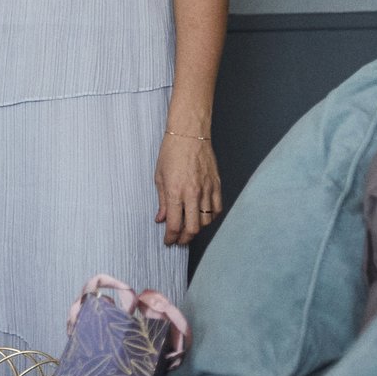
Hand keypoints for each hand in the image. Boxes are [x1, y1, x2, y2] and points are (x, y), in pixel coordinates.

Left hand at [155, 130, 222, 246]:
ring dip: (198, 229)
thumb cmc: (171, 152)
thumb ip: (161, 201)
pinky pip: (217, 209)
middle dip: (184, 239)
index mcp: (175, 191)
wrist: (190, 134)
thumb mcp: (159, 177)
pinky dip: (211, 218)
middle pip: (193, 228)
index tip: (168, 241)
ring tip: (189, 228)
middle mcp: (193, 193)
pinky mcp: (217, 185)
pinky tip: (203, 217)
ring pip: (207, 221)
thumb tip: (161, 218)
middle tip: (179, 240)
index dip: (170, 237)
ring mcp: (207, 190)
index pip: (174, 224)